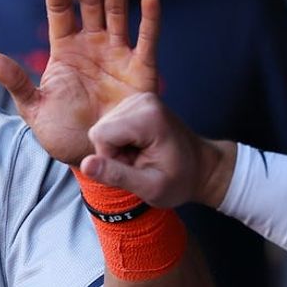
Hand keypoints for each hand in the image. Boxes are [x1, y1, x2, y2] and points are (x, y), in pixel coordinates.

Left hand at [0, 0, 158, 164]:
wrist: (98, 160)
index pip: (59, 11)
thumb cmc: (64, 135)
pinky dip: (149, 19)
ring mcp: (118, 56)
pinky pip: (146, 41)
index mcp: (65, 52)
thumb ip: (16, 81)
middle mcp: (93, 46)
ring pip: (118, 13)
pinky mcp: (141, 71)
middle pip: (89, 3)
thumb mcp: (34, 110)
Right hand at [78, 92, 236, 208]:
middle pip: (100, 130)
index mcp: (148, 117)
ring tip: (141, 155)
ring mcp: (139, 99)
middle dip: (113, 152)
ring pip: (103, 128)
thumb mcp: (149, 187)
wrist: (202, 167)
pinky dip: (120, 141)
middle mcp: (143, 100)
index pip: (100, 136)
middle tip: (139, 162)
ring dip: (116, 148)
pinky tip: (139, 147)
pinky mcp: (135, 102)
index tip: (135, 166)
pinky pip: (110, 124)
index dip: (111, 158)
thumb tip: (85, 165)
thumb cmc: (180, 180)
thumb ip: (116, 175)